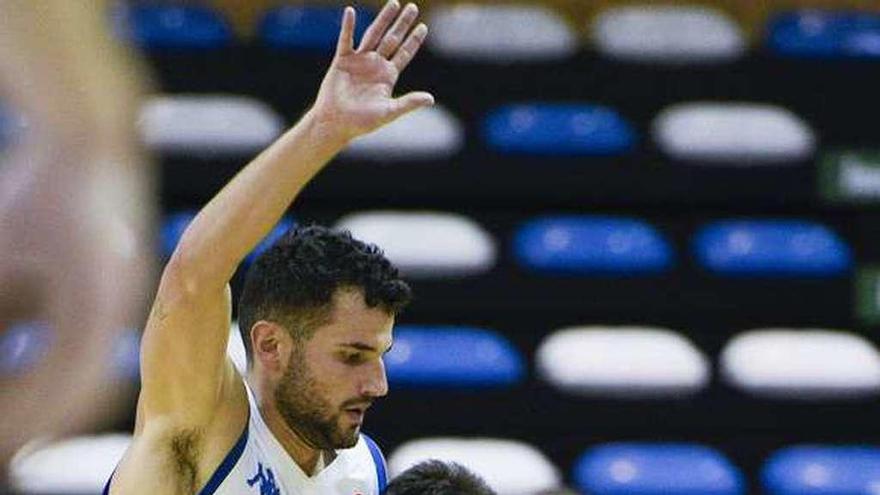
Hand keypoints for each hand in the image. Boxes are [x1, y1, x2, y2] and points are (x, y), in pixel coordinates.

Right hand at [311, 1, 433, 142]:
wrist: (335, 123)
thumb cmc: (361, 122)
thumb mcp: (389, 111)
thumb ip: (409, 102)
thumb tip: (431, 99)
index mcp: (388, 76)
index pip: (404, 53)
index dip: (414, 40)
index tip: (424, 26)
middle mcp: (375, 65)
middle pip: (392, 39)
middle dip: (402, 24)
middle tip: (413, 7)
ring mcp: (359, 61)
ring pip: (373, 34)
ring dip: (383, 19)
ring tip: (394, 4)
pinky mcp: (342, 60)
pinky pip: (346, 40)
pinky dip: (348, 27)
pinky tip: (351, 12)